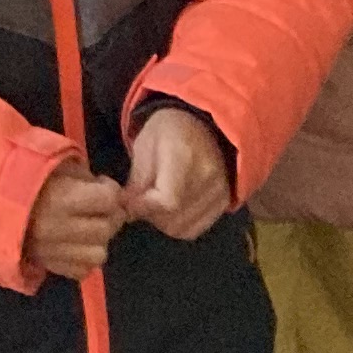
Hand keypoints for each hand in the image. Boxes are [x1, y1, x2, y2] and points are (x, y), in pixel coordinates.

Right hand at [24, 161, 127, 275]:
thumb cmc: (25, 178)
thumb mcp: (55, 165)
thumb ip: (85, 177)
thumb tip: (112, 193)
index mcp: (61, 198)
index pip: (109, 199)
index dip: (111, 191)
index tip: (102, 186)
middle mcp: (59, 228)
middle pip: (106, 228)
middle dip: (109, 215)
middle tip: (100, 207)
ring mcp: (54, 252)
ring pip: (99, 255)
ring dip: (98, 240)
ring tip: (88, 227)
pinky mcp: (49, 267)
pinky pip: (82, 271)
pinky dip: (84, 258)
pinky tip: (75, 243)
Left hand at [123, 105, 231, 242]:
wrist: (205, 123)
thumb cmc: (168, 130)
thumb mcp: (144, 145)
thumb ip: (137, 179)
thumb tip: (126, 209)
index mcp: (184, 155)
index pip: (168, 201)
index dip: (144, 207)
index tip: (130, 202)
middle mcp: (207, 177)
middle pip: (174, 219)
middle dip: (150, 215)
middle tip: (141, 200)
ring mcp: (220, 192)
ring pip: (183, 228)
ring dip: (163, 222)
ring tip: (156, 202)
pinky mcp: (225, 202)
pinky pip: (195, 229)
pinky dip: (179, 224)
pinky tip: (172, 208)